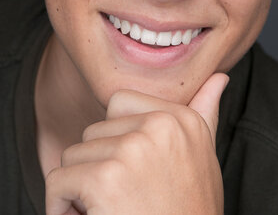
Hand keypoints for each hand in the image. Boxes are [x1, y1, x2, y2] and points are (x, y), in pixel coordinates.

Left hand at [45, 73, 229, 214]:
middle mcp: (161, 126)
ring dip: (80, 186)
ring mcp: (134, 149)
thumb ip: (205, 112)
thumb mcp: (204, 157)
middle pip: (94, 131)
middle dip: (97, 166)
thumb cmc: (190, 209)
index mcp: (182, 119)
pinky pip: (58, 180)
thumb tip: (219, 77)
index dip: (115, 140)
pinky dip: (61, 206)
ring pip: (74, 155)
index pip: (119, 103)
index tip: (133, 171)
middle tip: (123, 197)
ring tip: (110, 207)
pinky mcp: (106, 177)